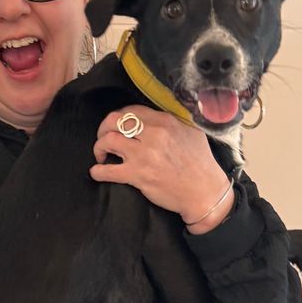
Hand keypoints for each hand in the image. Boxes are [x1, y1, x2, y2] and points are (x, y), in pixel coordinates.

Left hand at [89, 105, 235, 232]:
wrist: (204, 192)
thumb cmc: (200, 163)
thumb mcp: (191, 132)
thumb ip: (172, 121)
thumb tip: (155, 118)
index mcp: (164, 121)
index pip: (131, 110)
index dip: (118, 117)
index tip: (116, 126)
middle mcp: (153, 134)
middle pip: (114, 121)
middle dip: (103, 128)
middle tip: (103, 138)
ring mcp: (144, 155)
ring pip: (108, 141)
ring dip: (99, 148)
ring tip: (101, 155)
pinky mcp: (138, 175)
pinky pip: (108, 171)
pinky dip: (97, 171)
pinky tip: (97, 172)